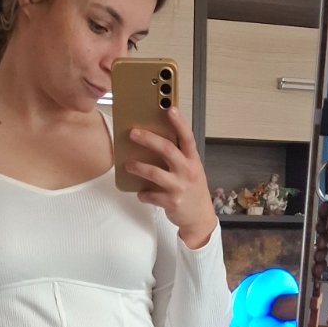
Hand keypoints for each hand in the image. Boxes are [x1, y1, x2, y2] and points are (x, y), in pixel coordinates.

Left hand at [125, 105, 217, 249]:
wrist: (200, 218)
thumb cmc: (192, 189)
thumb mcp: (191, 170)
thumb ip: (178, 157)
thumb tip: (155, 140)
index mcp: (193, 160)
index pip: (187, 137)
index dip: (179, 123)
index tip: (170, 109)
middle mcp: (187, 171)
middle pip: (167, 150)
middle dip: (148, 140)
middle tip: (133, 133)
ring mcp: (179, 187)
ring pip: (155, 173)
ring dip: (138, 167)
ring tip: (128, 164)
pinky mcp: (171, 202)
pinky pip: (151, 195)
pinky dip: (143, 194)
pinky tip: (140, 193)